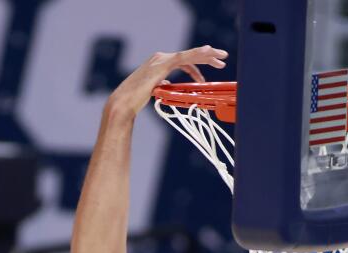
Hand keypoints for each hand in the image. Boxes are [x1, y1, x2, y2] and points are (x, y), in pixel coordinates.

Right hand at [107, 45, 227, 117]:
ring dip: (207, 55)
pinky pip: (183, 57)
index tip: (207, 74)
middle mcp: (160, 58)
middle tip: (223, 59)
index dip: (198, 66)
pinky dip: (196, 55)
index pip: (183, 62)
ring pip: (189, 55)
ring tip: (221, 58)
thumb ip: (162, 85)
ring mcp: (161, 60)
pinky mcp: (162, 64)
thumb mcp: (154, 91)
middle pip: (189, 56)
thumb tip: (168, 84)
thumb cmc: (135, 100)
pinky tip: (207, 53)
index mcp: (159, 63)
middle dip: (207, 57)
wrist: (124, 103)